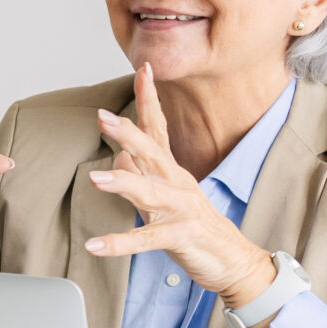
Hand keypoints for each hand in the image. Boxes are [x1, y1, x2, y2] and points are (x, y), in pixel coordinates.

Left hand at [81, 65, 277, 307]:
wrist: (232, 259)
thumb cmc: (194, 226)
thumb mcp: (164, 194)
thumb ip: (141, 173)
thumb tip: (119, 154)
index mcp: (172, 170)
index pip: (159, 128)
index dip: (150, 99)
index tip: (143, 68)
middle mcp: (177, 183)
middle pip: (152, 151)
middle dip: (128, 132)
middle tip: (103, 117)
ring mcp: (180, 209)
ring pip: (149, 192)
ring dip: (121, 183)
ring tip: (93, 178)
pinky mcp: (180, 237)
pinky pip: (145, 240)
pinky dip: (118, 243)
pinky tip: (94, 245)